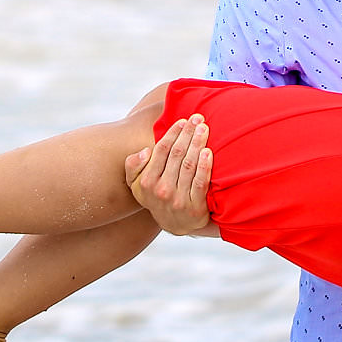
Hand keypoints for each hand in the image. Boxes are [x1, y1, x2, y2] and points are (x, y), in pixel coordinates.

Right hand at [125, 116, 214, 235]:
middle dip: (188, 133)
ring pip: (189, 165)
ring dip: (198, 144)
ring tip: (204, 129)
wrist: (176, 223)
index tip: (183, 121)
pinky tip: (209, 152)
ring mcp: (179, 199)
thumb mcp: (136, 184)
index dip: (173, 133)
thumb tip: (145, 151)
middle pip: (177, 155)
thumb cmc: (156, 195)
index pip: (162, 151)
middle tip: (198, 118)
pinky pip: (201, 182)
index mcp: (147, 182)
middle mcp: (162, 190)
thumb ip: (133, 165)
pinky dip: (205, 166)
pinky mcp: (195, 208)